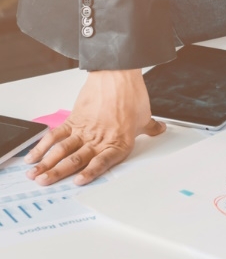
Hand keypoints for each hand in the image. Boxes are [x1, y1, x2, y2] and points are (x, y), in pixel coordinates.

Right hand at [25, 70, 165, 185]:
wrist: (116, 74)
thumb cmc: (130, 94)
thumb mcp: (145, 115)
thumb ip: (150, 127)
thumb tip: (159, 129)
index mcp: (118, 141)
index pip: (103, 162)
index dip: (90, 173)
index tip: (77, 182)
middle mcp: (99, 138)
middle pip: (76, 159)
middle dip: (58, 173)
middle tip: (45, 183)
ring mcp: (84, 130)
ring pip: (62, 150)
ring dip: (46, 164)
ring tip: (35, 175)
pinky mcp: (73, 120)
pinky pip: (55, 135)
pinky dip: (43, 146)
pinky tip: (34, 156)